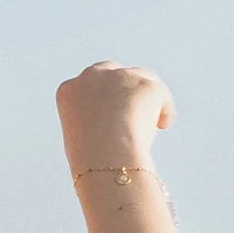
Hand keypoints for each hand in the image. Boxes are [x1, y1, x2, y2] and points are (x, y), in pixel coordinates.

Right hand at [58, 62, 173, 178]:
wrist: (106, 156)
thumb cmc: (92, 161)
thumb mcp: (80, 142)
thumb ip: (92, 127)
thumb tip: (111, 132)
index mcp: (69, 91)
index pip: (87, 86)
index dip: (102, 99)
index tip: (111, 113)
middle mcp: (92, 76)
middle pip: (112, 71)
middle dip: (122, 87)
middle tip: (134, 108)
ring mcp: (120, 77)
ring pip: (139, 78)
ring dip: (145, 96)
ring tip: (152, 121)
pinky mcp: (145, 84)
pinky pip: (160, 94)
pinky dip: (164, 109)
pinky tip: (164, 125)